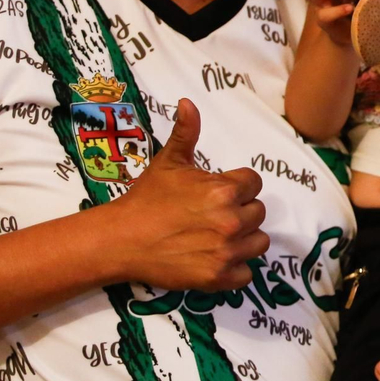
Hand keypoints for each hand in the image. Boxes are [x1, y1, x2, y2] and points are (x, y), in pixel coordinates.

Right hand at [111, 99, 268, 289]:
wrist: (121, 239)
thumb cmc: (146, 199)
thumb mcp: (168, 162)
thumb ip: (186, 132)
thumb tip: (188, 102)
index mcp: (224, 191)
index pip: (254, 183)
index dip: (238, 186)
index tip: (217, 194)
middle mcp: (231, 221)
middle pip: (258, 212)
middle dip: (241, 212)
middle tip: (213, 216)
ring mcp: (226, 251)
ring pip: (259, 242)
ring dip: (244, 239)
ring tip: (218, 237)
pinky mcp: (218, 277)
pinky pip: (247, 274)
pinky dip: (236, 269)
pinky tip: (216, 258)